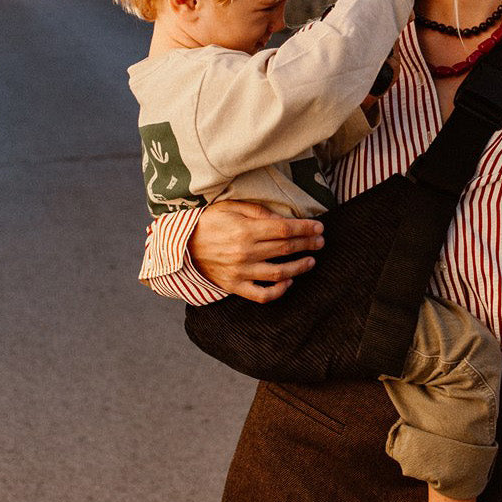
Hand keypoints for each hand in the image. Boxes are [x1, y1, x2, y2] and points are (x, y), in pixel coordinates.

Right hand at [187, 201, 323, 302]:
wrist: (180, 246)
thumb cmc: (207, 222)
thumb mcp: (230, 207)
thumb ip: (258, 212)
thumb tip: (283, 219)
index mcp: (245, 230)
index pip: (285, 229)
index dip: (306, 228)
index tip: (319, 227)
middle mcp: (245, 252)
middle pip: (286, 249)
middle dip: (308, 244)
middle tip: (320, 241)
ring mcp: (240, 272)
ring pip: (279, 273)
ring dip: (299, 267)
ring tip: (310, 261)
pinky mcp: (234, 286)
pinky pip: (261, 294)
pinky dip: (278, 291)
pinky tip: (288, 282)